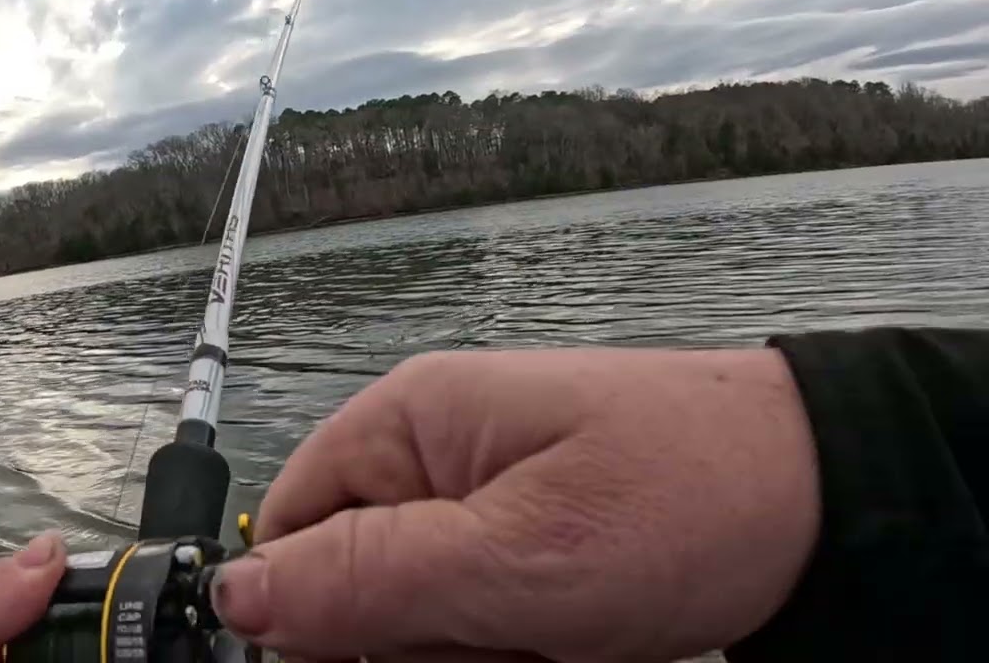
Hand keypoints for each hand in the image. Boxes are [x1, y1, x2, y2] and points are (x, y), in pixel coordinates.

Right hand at [209, 348, 820, 661]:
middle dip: (419, 640)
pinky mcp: (528, 543)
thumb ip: (367, 578)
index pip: (289, 525)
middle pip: (354, 584)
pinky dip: (519, 646)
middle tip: (506, 637)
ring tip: (559, 634)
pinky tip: (577, 639)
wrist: (827, 498)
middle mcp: (436, 455)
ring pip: (420, 620)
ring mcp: (486, 502)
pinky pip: (480, 620)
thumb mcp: (515, 558)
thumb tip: (237, 597)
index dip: (309, 612)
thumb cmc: (687, 497)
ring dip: (477, 651)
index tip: (375, 660)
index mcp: (409, 424)